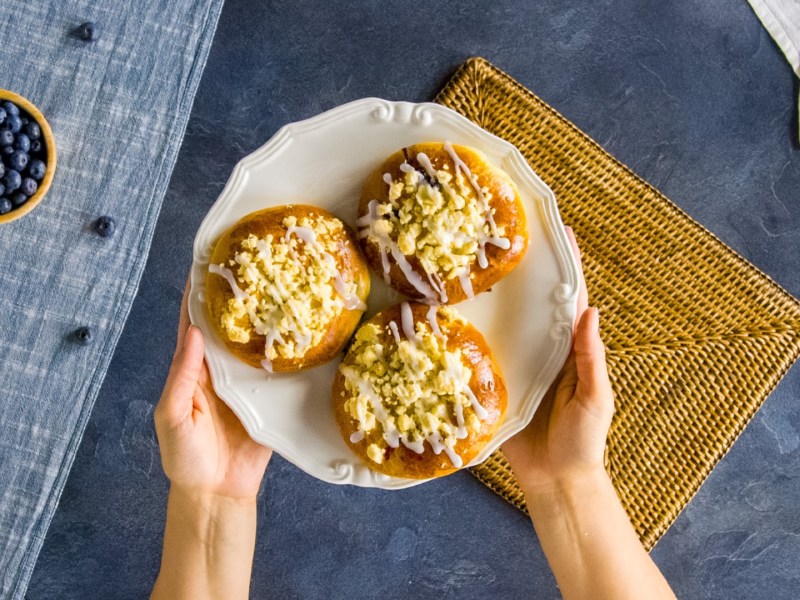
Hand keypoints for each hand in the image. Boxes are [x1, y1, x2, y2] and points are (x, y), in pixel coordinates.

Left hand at [154, 281, 271, 499]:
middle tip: (253, 262)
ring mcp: (248, 382)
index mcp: (193, 369)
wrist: (217, 493)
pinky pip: (281, 370)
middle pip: (230, 325)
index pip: (193, 322)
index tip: (206, 260)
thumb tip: (194, 333)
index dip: (196, 292)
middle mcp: (221, 369)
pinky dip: (291, 352)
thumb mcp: (172, 417)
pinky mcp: (271, 398)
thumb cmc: (185, 458)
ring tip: (281, 286)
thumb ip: (181, 377)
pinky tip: (304, 331)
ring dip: (266, 318)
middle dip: (238, 295)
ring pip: (257, 342)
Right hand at [502, 227, 614, 495]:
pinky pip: (486, 353)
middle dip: (530, 271)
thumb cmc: (583, 441)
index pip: (571, 300)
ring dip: (500, 296)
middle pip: (537, 304)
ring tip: (482, 263)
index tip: (562, 233)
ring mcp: (519, 364)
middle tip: (513, 236)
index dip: (568, 267)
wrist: (555, 480)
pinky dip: (476, 332)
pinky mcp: (497, 382)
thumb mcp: (595, 398)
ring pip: (509, 323)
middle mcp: (545, 350)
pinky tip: (459, 311)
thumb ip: (591, 358)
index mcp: (572, 350)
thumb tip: (590, 311)